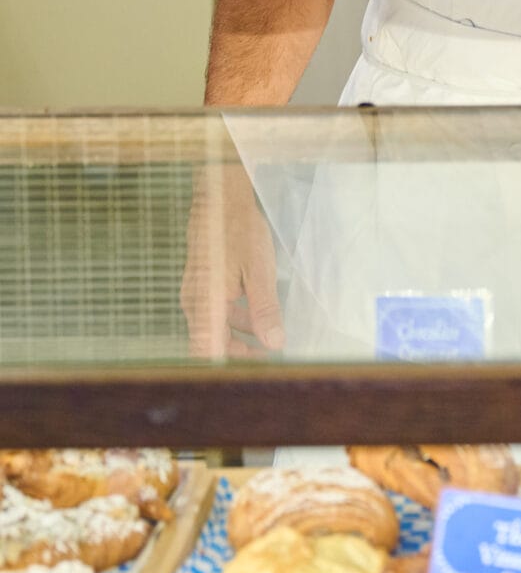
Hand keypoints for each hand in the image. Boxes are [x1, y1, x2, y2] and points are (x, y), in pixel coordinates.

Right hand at [180, 159, 284, 358]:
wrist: (219, 198)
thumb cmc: (238, 231)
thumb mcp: (259, 271)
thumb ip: (264, 309)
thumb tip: (274, 342)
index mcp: (205, 306)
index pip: (207, 353)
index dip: (227, 368)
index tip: (251, 374)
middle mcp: (195, 303)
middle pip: (211, 344)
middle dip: (239, 354)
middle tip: (267, 357)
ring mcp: (196, 293)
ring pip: (214, 327)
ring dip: (239, 335)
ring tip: (267, 338)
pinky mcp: (201, 283)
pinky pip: (214, 311)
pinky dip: (234, 318)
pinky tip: (255, 313)